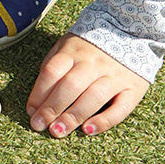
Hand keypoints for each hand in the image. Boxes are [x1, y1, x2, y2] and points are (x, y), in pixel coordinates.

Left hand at [26, 33, 149, 137]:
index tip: (31, 112)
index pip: (52, 72)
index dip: (39, 93)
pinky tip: (88, 130)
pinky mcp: (132, 89)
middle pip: (70, 86)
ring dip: (73, 116)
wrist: (129, 32)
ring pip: (93, 98)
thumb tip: (37, 99)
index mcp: (73, 51)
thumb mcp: (67, 45)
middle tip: (40, 126)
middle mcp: (93, 63)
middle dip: (52, 108)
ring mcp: (114, 75)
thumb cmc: (89, 46)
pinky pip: (120, 108)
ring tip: (58, 131)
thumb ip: (53, 66)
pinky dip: (104, 121)